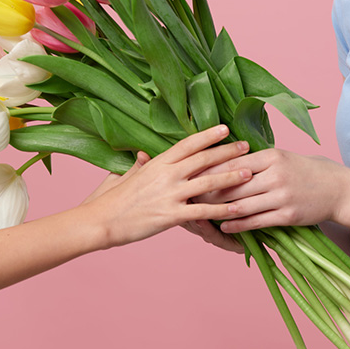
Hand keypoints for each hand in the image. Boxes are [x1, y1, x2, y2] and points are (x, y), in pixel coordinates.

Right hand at [84, 125, 251, 247]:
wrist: (100, 221)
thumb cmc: (109, 199)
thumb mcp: (124, 175)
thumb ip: (139, 165)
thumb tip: (143, 155)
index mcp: (156, 163)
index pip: (187, 144)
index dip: (207, 135)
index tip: (225, 128)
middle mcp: (166, 175)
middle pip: (203, 158)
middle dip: (227, 152)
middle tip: (247, 146)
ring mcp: (170, 194)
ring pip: (208, 182)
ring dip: (231, 177)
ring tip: (249, 173)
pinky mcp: (171, 215)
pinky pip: (203, 211)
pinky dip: (223, 210)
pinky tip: (239, 209)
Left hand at [194, 148, 349, 233]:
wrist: (338, 188)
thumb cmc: (305, 170)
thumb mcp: (281, 157)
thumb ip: (254, 159)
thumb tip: (221, 160)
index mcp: (271, 156)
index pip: (232, 162)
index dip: (209, 170)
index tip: (191, 174)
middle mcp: (276, 174)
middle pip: (233, 185)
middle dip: (208, 192)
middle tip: (188, 196)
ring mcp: (282, 196)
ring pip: (242, 205)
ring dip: (218, 211)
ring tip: (201, 213)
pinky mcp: (288, 215)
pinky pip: (256, 221)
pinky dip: (237, 225)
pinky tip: (223, 226)